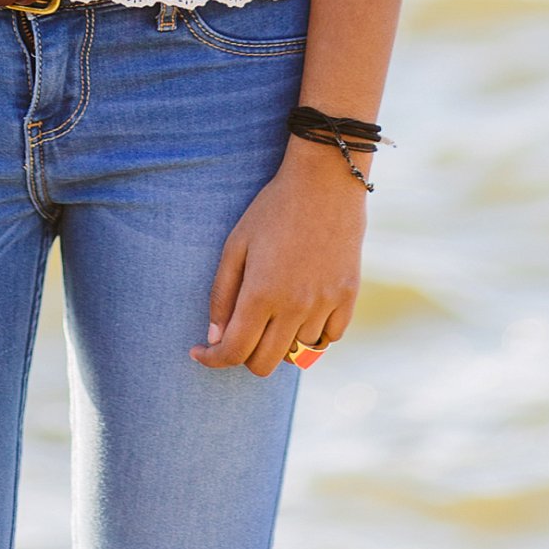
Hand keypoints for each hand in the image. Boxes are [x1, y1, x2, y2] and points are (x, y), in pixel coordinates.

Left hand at [192, 138, 365, 375]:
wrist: (325, 185)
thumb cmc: (272, 210)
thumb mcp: (235, 245)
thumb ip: (222, 294)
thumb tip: (215, 337)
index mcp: (262, 294)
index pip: (235, 350)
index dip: (213, 359)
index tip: (200, 352)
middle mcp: (295, 307)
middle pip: (265, 363)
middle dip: (242, 355)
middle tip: (235, 332)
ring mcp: (326, 305)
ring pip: (298, 353)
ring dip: (278, 341)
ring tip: (271, 310)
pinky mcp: (349, 298)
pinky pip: (328, 338)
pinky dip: (312, 335)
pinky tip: (301, 311)